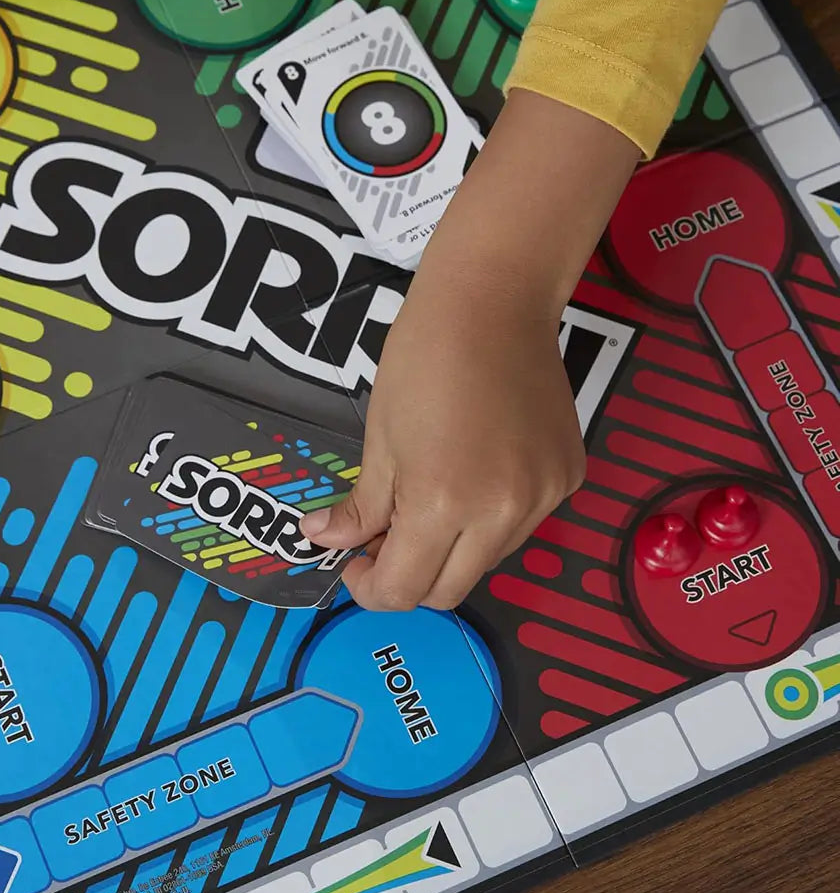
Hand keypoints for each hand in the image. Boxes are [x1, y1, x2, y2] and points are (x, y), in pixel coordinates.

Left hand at [300, 90, 640, 609]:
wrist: (494, 301)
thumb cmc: (422, 357)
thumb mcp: (380, 437)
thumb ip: (359, 505)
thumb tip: (324, 541)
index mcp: (442, 504)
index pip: (404, 591)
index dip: (370, 588)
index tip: (354, 564)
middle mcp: (501, 514)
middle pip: (449, 591)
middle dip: (408, 577)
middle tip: (383, 539)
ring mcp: (543, 499)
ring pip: (486, 560)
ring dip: (451, 549)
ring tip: (431, 496)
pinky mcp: (568, 478)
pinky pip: (521, 525)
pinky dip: (490, 519)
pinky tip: (475, 473)